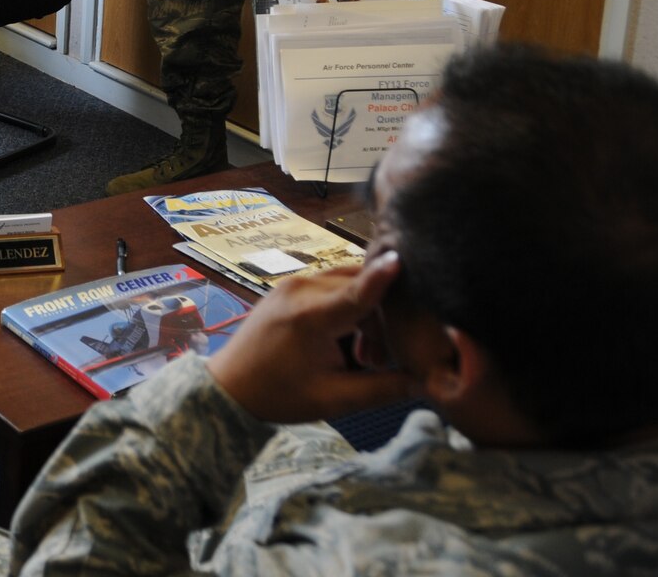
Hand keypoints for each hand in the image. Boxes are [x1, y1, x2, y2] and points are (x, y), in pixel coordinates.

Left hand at [207, 253, 412, 423]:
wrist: (230, 385)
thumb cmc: (278, 395)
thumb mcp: (333, 399)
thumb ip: (382, 388)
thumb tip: (427, 383)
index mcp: (308, 317)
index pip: (356, 292)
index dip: (382, 278)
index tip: (403, 258)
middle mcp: (300, 289)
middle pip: (359, 287)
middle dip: (381, 320)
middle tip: (375, 361)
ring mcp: (293, 283)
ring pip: (348, 283)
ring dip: (365, 313)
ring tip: (360, 355)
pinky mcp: (291, 285)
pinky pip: (332, 284)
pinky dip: (348, 307)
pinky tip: (346, 340)